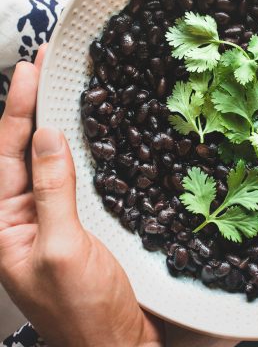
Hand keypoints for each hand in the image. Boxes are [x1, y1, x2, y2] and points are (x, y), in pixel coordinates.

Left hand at [0, 45, 163, 346]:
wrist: (118, 342)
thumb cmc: (85, 310)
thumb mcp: (61, 249)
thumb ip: (51, 191)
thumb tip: (46, 138)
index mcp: (3, 227)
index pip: (5, 155)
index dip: (17, 110)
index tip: (29, 71)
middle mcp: (22, 218)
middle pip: (21, 151)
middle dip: (30, 106)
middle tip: (42, 67)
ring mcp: (50, 218)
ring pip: (47, 160)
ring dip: (52, 122)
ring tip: (57, 88)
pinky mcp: (76, 221)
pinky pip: (71, 176)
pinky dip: (76, 148)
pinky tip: (82, 132)